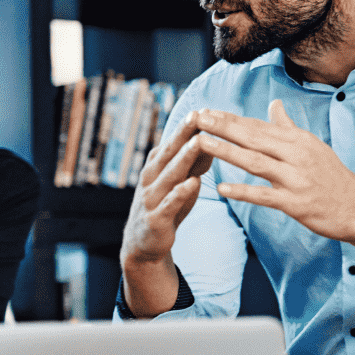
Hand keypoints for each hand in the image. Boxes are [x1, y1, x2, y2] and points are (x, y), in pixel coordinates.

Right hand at [121, 110, 213, 265]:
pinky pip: (169, 204)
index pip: (174, 143)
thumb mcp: (179, 183)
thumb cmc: (165, 208)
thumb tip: (211, 140)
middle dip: (184, 134)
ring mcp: (151, 198)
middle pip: (170, 153)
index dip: (187, 127)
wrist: (143, 244)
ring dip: (184, 157)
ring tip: (199, 142)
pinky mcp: (156, 219)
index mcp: (156, 167)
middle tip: (198, 115)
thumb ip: (193, 164)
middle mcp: (150, 178)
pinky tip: (192, 183)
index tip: (203, 109)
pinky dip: (180, 193)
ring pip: (170, 174)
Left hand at [192, 100, 354, 245]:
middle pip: (252, 137)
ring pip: (255, 162)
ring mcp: (296, 179)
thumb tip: (274, 103)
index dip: (229, 118)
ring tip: (200, 142)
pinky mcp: (296, 203)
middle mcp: (296, 155)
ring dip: (226, 151)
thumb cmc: (331, 176)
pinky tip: (221, 188)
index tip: (205, 110)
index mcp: (297, 140)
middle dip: (222, 126)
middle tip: (195, 117)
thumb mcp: (312, 146)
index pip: (257, 125)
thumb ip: (288, 126)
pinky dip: (243, 191)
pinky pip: (265, 196)